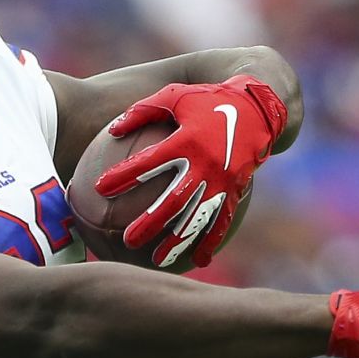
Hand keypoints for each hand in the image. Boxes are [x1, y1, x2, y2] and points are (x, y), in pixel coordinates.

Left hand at [94, 75, 287, 268]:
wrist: (259, 106)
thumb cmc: (208, 100)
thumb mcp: (175, 96)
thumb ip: (143, 110)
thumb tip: (112, 130)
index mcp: (187, 140)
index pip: (149, 162)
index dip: (123, 175)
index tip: (99, 188)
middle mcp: (205, 163)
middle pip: (173, 200)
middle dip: (150, 222)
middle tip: (129, 241)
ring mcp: (222, 180)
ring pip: (198, 217)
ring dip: (179, 241)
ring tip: (159, 261)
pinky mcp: (235, 190)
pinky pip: (222, 220)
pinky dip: (210, 242)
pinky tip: (198, 261)